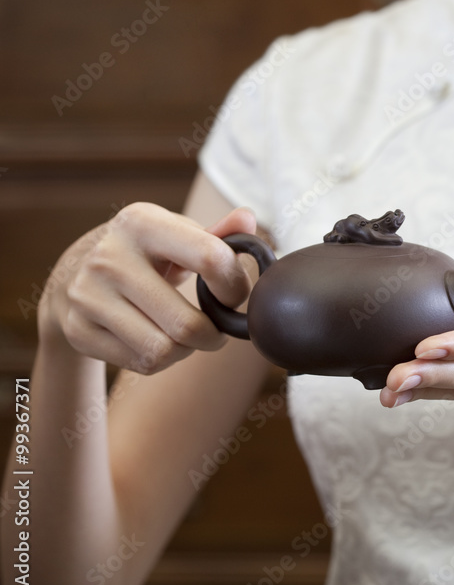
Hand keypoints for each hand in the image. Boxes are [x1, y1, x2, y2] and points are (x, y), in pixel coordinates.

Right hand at [39, 202, 256, 373]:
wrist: (75, 271)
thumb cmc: (145, 251)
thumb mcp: (177, 232)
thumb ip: (218, 233)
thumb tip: (247, 221)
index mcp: (142, 223)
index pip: (211, 259)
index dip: (236, 287)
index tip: (234, 296)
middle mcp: (109, 256)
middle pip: (187, 324)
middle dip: (214, 334)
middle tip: (216, 327)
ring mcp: (88, 295)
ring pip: (164, 350)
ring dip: (188, 349)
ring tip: (187, 333)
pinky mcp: (78, 329)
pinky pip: (143, 363)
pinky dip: (163, 359)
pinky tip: (160, 338)